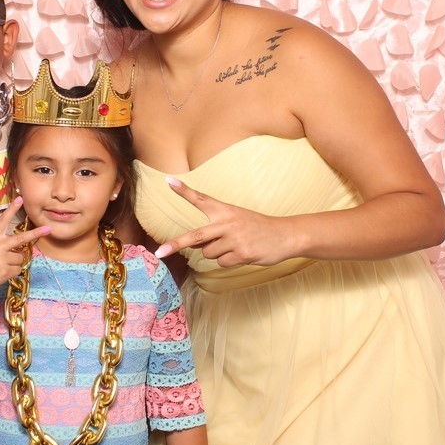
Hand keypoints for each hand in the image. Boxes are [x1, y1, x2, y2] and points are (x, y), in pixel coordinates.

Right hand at [0, 197, 50, 296]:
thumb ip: (0, 246)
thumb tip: (19, 251)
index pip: (3, 220)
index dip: (12, 209)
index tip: (20, 198)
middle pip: (22, 238)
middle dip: (36, 233)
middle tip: (49, 229)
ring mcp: (2, 259)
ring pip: (20, 258)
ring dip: (14, 262)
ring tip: (0, 266)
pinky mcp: (5, 271)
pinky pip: (18, 270)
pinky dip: (12, 272)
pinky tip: (0, 274)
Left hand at [152, 177, 293, 267]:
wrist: (285, 235)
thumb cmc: (256, 227)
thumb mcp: (236, 219)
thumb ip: (214, 229)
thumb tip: (194, 246)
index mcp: (224, 210)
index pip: (200, 198)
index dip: (183, 190)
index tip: (168, 181)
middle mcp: (226, 223)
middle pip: (195, 236)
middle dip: (175, 245)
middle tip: (159, 252)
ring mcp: (233, 239)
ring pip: (209, 254)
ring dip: (218, 253)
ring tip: (236, 245)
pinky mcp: (241, 254)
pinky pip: (222, 263)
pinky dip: (229, 261)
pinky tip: (243, 253)